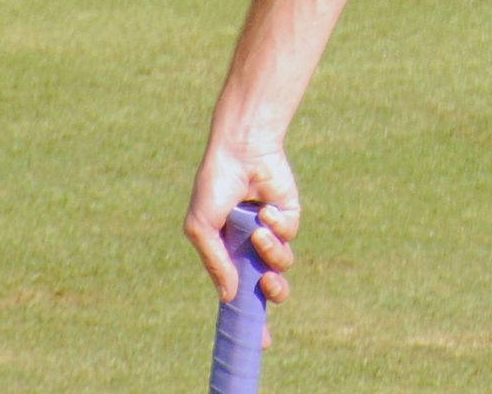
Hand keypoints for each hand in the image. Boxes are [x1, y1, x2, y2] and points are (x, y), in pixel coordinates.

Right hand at [184, 140, 300, 336]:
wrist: (240, 149)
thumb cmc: (215, 185)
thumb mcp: (202, 227)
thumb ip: (215, 262)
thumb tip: (230, 295)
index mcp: (228, 254)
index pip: (241, 293)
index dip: (250, 317)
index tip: (261, 342)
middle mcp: (251, 248)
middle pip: (269, 288)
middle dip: (271, 293)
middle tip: (266, 285)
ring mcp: (271, 233)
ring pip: (282, 264)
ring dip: (271, 253)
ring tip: (258, 233)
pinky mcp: (289, 216)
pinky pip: (289, 235)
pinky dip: (276, 227)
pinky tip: (265, 209)